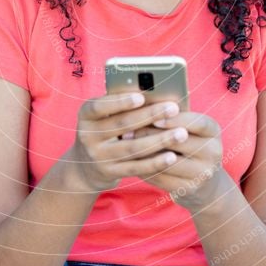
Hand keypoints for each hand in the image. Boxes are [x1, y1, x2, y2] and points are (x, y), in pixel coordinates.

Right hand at [67, 93, 196, 194]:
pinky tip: (172, 156)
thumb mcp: (102, 116)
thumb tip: (155, 93)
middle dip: (150, 115)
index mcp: (85, 115)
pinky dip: (155, 162)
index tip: (142, 97)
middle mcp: (87, 136)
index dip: (120, 102)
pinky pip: (135, 167)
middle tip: (174, 108)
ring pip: (132, 148)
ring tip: (181, 133)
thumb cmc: (103, 130)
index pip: (99, 106)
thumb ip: (121, 105)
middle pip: (122, 124)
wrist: (84, 166)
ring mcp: (97, 157)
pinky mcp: (109, 173)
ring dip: (159, 140)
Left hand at [132, 110, 224, 211]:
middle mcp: (213, 151)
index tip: (155, 118)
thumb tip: (144, 103)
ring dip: (145, 153)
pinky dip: (146, 170)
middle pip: (180, 141)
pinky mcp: (190, 189)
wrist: (205, 184)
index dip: (177, 119)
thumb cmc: (189, 147)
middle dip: (152, 135)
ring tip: (127, 146)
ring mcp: (204, 173)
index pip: (198, 122)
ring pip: (169, 161)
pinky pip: (163, 178)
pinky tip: (132, 162)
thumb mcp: (190, 131)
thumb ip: (173, 118)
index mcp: (213, 131)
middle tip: (128, 130)